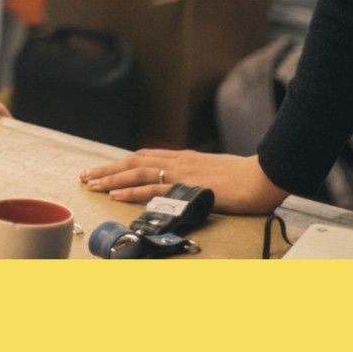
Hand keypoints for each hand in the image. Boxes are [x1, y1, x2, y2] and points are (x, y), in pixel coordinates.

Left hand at [78, 149, 286, 216]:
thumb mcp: (217, 174)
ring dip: (112, 178)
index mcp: (185, 158)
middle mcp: (178, 161)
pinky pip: (153, 188)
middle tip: (88, 176)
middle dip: (109, 169)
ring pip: (137, 172)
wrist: (264, 176)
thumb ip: (199, 177)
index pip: (146, 157)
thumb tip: (190, 185)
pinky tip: (116, 194)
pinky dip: (131, 190)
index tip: (105, 169)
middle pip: (134, 161)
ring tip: (93, 184)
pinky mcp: (187, 186)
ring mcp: (181, 172)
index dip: (123, 163)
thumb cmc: (246, 177)